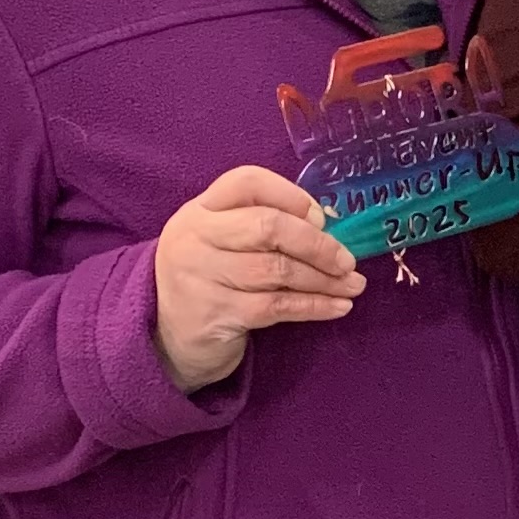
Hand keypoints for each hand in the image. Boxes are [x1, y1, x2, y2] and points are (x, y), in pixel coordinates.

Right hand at [151, 165, 362, 391]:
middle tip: (347, 260)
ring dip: (325, 279)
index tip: (321, 217)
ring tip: (353, 285)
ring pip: (277, 270)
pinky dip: (315, 306)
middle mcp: (196, 237)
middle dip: (317, 244)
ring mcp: (203, 276)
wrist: (165, 336)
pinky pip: (277, 305)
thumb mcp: (221, 243)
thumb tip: (326, 225)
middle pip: (268, 226)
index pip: (247, 182)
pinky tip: (339, 306)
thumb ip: (262, 225)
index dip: (291, 195)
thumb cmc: (210, 280)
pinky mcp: (216, 314)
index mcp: (201, 210)